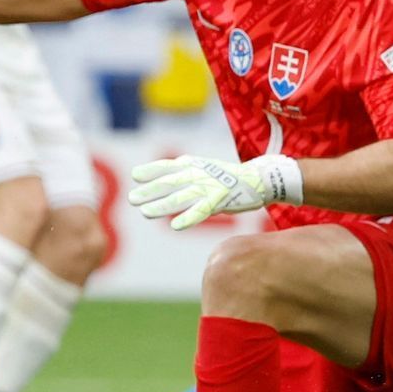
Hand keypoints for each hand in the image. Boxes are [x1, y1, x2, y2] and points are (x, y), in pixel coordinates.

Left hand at [129, 153, 300, 230]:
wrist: (260, 179)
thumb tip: (163, 178)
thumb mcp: (204, 169)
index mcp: (194, 165)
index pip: (168, 166)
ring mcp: (209, 187)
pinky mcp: (221, 200)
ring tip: (145, 212)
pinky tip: (175, 226)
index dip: (152, 170)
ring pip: (181, 197)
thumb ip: (185, 173)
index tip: (135, 175)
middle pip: (170, 182)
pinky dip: (188, 218)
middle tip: (132, 198)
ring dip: (162, 205)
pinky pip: (201, 211)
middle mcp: (200, 174)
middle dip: (150, 190)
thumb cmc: (228, 177)